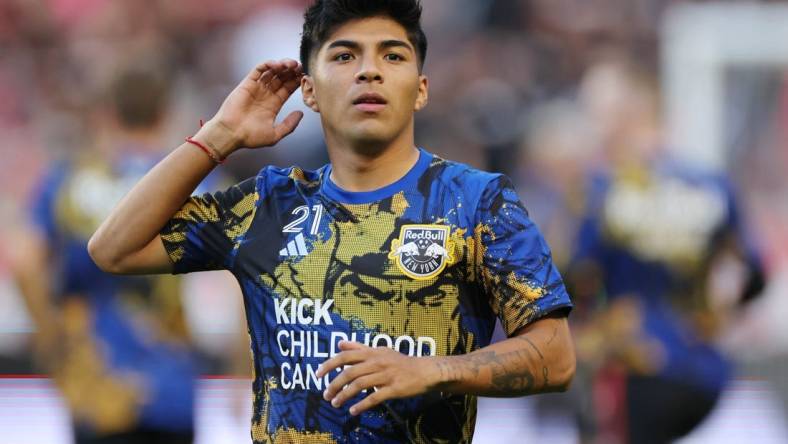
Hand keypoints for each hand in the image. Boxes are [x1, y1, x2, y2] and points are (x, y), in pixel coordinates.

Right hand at [196, 59, 304, 156]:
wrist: (231, 134)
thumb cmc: (250, 137)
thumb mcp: (275, 135)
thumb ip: (289, 125)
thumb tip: (301, 113)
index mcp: (274, 105)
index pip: (288, 88)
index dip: (296, 81)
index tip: (305, 77)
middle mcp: (266, 94)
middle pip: (282, 78)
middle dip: (291, 71)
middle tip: (300, 67)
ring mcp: (257, 88)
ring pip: (272, 72)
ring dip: (282, 66)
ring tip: (291, 64)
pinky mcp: (247, 83)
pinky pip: (258, 70)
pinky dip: (268, 65)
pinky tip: (277, 65)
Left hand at [316, 341, 440, 415]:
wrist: (423, 371)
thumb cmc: (399, 361)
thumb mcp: (379, 351)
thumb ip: (359, 348)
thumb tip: (340, 344)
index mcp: (371, 352)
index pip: (345, 356)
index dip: (329, 364)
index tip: (317, 374)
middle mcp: (376, 362)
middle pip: (349, 373)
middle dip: (334, 384)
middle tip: (326, 395)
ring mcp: (385, 375)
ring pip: (359, 385)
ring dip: (344, 396)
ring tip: (336, 404)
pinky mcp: (393, 389)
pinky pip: (374, 397)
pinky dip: (362, 405)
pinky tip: (353, 411)